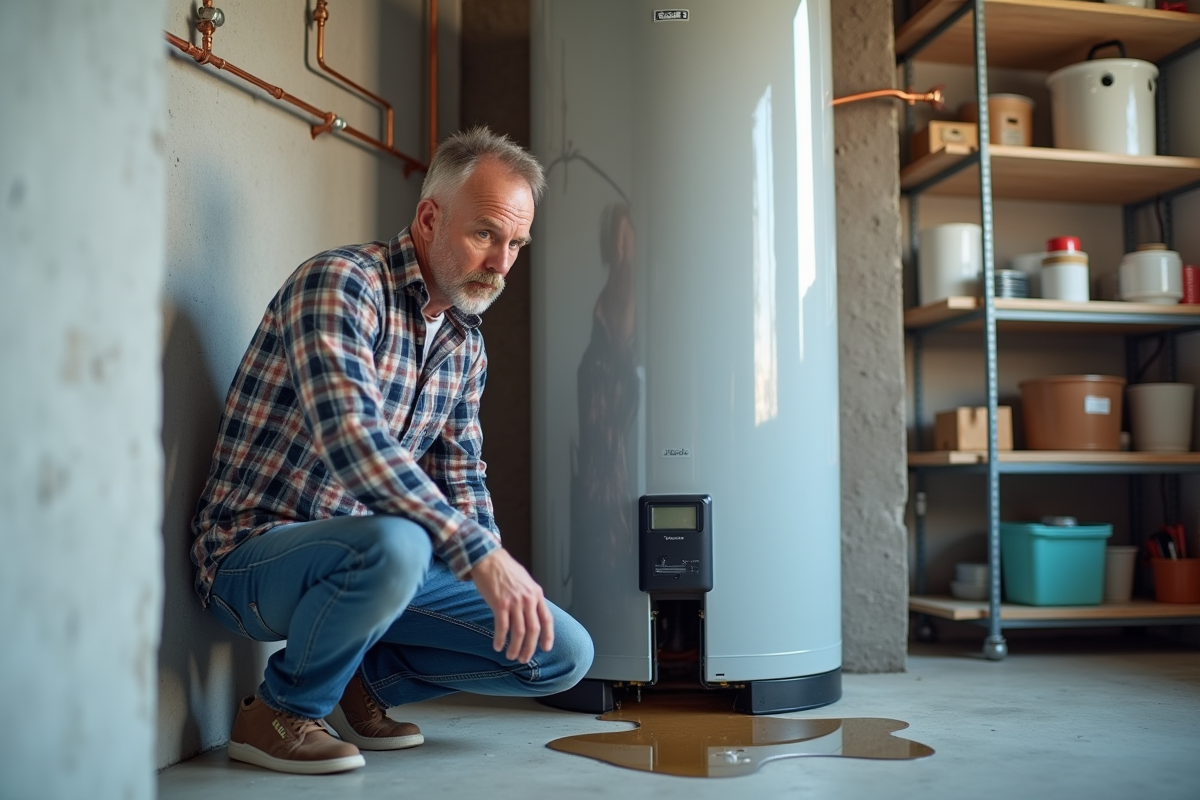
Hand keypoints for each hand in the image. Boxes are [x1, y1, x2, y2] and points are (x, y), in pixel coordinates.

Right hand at [469, 548, 554, 663]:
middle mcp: (528, 599)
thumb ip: (530, 597)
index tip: (546, 648)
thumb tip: (533, 613)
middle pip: (533, 630)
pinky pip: (502, 627)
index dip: (548, 636)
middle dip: (530, 648)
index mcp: (536, 594)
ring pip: (519, 632)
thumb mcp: (525, 581)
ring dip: (515, 648)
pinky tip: (498, 646)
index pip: (547, 619)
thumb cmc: (505, 569)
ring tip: (511, 656)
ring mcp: (514, 602)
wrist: (488, 558)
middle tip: (524, 659)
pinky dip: (500, 639)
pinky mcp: (499, 604)